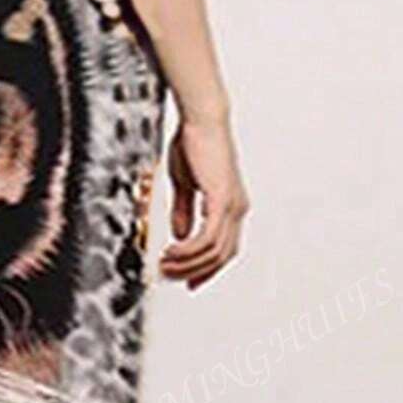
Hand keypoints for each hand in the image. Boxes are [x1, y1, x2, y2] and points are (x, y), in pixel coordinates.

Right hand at [160, 115, 249, 290]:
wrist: (201, 120)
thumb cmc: (194, 144)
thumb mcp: (185, 185)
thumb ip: (185, 211)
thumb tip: (181, 236)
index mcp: (231, 205)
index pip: (224, 249)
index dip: (206, 269)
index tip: (187, 281)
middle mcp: (237, 209)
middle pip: (221, 257)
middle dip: (194, 271)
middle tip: (169, 275)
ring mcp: (233, 206)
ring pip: (214, 252)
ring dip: (187, 263)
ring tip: (165, 264)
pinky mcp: (222, 201)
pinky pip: (207, 238)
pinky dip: (189, 250)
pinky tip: (172, 251)